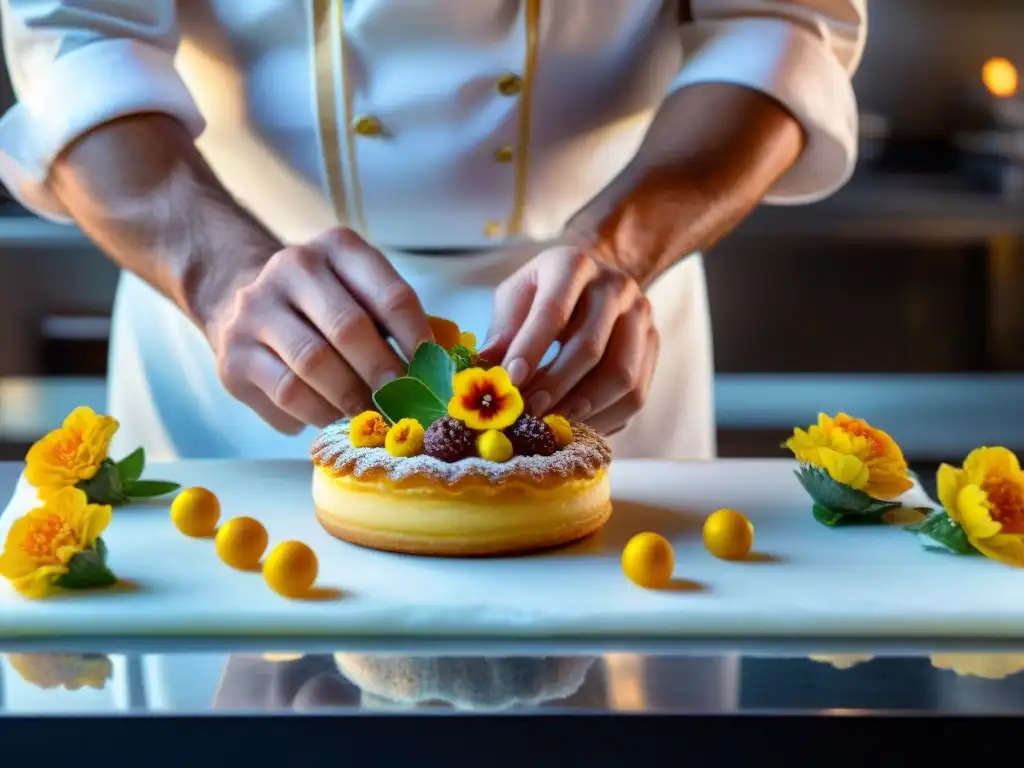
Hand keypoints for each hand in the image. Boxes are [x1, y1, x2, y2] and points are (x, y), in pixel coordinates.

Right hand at [201, 227, 431, 433]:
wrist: (237, 296)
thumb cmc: (322, 303)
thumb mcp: (358, 291)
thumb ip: (393, 322)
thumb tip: (434, 373)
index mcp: (338, 248)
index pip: (389, 295)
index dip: (417, 339)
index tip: (432, 372)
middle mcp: (293, 268)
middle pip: (348, 329)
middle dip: (383, 373)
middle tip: (404, 403)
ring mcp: (256, 310)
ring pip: (314, 365)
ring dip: (351, 399)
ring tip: (372, 416)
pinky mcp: (234, 355)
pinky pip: (287, 394)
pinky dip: (319, 414)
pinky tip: (335, 419)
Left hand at [480, 246, 658, 435]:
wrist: (593, 280)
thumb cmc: (544, 292)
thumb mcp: (515, 297)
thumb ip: (502, 331)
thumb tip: (485, 371)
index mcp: (573, 265)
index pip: (553, 311)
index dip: (530, 350)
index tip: (509, 382)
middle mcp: (615, 286)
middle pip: (590, 347)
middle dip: (555, 386)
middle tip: (528, 412)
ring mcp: (641, 317)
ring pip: (621, 376)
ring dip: (583, 407)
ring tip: (552, 423)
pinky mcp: (653, 346)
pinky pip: (636, 394)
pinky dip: (606, 418)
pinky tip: (578, 425)